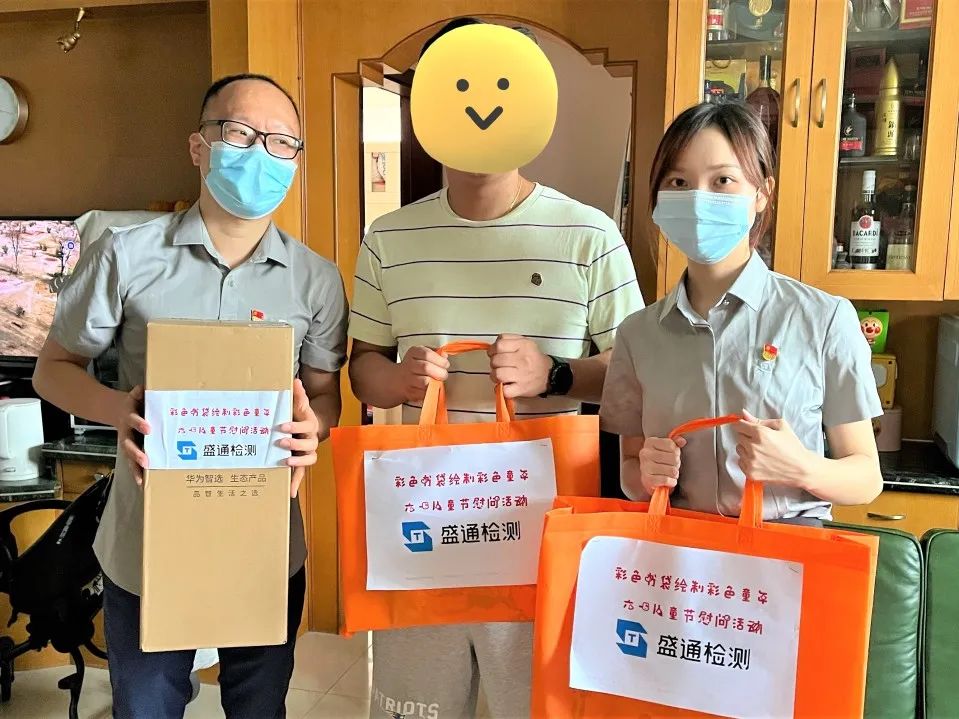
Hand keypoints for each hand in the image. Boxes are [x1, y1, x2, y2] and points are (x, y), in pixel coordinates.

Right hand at [116, 386, 149, 485]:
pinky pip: (132, 462)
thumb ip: (139, 392)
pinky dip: (136, 471)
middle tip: (146, 459)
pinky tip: (142, 482)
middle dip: (137, 452)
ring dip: (136, 465)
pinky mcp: (130, 449)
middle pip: (128, 443)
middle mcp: (126, 431)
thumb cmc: (134, 402)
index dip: (139, 423)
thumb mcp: (136, 395)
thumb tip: (144, 387)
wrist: (115, 409)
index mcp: (129, 416)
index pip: (133, 419)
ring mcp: (127, 441)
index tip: (148, 428)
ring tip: (144, 475)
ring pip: (129, 455)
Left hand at [279, 379, 320, 497]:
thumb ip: (298, 395)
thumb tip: (295, 380)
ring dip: (298, 463)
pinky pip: (301, 475)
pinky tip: (289, 493)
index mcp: (309, 425)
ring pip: (308, 459)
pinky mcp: (301, 463)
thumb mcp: (298, 405)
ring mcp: (307, 453)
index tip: (282, 426)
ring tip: (286, 463)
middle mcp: (311, 439)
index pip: (305, 425)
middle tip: (281, 442)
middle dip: (295, 444)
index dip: (295, 426)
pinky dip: (295, 483)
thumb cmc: (299, 415)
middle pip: (309, 444)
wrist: (310, 427)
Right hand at [396, 346, 449, 401]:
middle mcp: (409, 365)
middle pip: (426, 367)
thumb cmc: (415, 365)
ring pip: (425, 381)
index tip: (445, 364)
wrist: (397, 380)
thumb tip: (444, 356)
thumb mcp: (422, 354)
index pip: (426, 354)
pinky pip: (424, 393)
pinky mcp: (409, 392)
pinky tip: (432, 388)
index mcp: (413, 353)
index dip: (439, 360)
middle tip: (444, 375)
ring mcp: (408, 379)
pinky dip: (431, 391)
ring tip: (438, 382)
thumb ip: (435, 353)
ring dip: (435, 382)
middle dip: (440, 372)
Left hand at [488, 334, 552, 398]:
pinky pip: (504, 390)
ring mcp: (522, 375)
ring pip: (498, 374)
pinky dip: (502, 389)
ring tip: (500, 375)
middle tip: (499, 365)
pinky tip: (506, 385)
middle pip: (496, 360)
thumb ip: (508, 340)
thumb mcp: (524, 342)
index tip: (494, 353)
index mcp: (523, 345)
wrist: (548, 374)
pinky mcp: (521, 389)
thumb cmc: (532, 358)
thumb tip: (492, 347)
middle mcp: (523, 359)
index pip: (499, 345)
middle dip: (494, 363)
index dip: (492, 350)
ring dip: (495, 376)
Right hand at [638, 436, 686, 494]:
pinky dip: (672, 482)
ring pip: (672, 470)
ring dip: (675, 474)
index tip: (672, 455)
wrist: (649, 479)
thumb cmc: (660, 462)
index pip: (671, 445)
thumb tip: (682, 441)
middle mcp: (645, 453)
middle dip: (677, 464)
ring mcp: (645, 467)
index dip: (676, 451)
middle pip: (674, 458)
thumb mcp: (666, 449)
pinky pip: (667, 480)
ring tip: (670, 474)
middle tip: (672, 466)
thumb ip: (675, 443)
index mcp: (649, 442)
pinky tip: (669, 481)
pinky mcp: (647, 480)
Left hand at [734, 410, 812, 488]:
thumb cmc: (793, 447)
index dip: (744, 425)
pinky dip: (747, 461)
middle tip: (761, 442)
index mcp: (760, 433)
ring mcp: (751, 462)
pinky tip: (760, 461)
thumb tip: (743, 414)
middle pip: (739, 437)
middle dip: (748, 437)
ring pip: (739, 450)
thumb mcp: (781, 426)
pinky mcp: (750, 473)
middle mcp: (753, 447)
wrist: (801, 469)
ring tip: (762, 452)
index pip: (739, 425)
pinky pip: (740, 462)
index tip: (748, 428)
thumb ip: (759, 420)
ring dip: (746, 449)